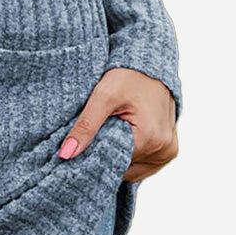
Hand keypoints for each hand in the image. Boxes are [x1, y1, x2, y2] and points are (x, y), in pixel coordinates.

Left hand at [57, 67, 177, 182]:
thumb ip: (85, 127)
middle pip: (124, 168)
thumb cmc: (129, 76)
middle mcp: (164, 149)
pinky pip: (144, 164)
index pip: (113, 164)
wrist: (151, 65)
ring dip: (120, 156)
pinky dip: (131, 155)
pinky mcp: (170, 149)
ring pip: (133, 169)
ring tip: (112, 133)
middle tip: (96, 137)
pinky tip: (123, 138)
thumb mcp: (103, 96)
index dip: (95, 157)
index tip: (82, 148)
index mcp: (150, 139)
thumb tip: (66, 154)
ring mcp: (169, 151)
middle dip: (107, 156)